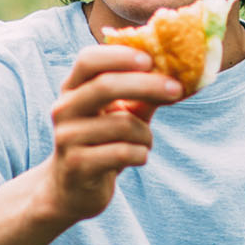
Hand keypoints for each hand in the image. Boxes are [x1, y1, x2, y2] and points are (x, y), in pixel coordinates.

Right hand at [42, 45, 182, 224]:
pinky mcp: (76, 165)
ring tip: (145, 142)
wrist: (71, 189)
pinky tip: (138, 158)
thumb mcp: (121, 114)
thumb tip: (180, 76)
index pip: (88, 60)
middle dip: (147, 85)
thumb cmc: (103, 143)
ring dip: (146, 134)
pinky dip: (141, 154)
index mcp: (73, 89)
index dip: (119, 56)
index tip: (150, 59)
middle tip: (176, 89)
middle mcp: (64, 109)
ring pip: (122, 124)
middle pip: (105, 86)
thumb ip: (142, 95)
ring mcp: (66, 138)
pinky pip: (122, 153)